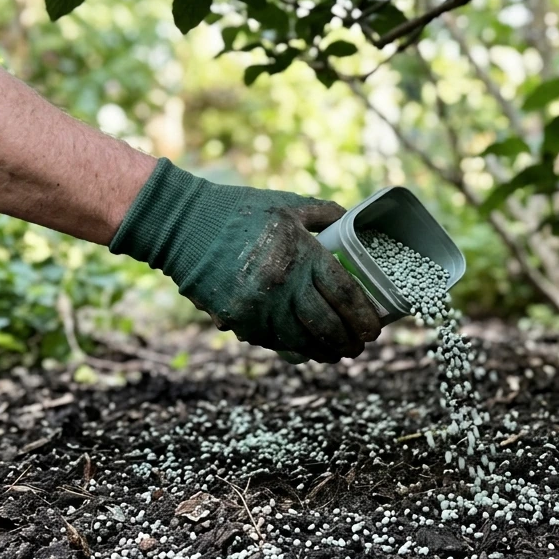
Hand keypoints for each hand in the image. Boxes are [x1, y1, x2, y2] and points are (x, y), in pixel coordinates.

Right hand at [110, 159, 380, 362]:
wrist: (183, 224)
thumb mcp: (288, 205)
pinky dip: (294, 347)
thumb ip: (325, 215)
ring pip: (301, 341)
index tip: (375, 328)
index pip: (344, 294)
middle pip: (328, 325)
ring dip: (325, 352)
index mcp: (300, 253)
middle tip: (362, 345)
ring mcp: (258, 305)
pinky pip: (273, 341)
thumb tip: (351, 224)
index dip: (364, 316)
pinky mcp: (237, 319)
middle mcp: (282, 284)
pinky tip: (306, 348)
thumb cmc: (240, 211)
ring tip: (339, 353)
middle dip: (350, 341)